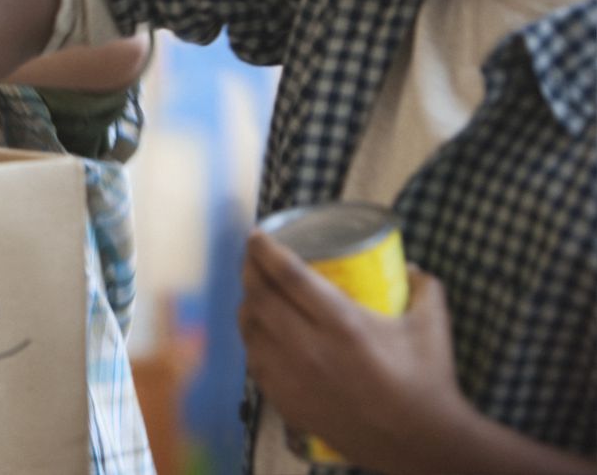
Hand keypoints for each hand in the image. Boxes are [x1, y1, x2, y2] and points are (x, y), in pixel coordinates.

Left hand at [237, 230, 471, 472]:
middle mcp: (308, 348)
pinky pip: (254, 362)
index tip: (256, 236)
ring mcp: (293, 378)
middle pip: (259, 297)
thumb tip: (410, 265)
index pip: (287, 275)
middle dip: (249, 270)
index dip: (264, 250)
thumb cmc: (427, 381)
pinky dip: (251, 340)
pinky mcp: (287, 402)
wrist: (420, 443)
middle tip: (252, 257)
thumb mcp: (432, 323)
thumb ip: (424, 286)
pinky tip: (258, 332)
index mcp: (342, 324)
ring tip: (253, 292)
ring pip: (250, 330)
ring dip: (246, 304)